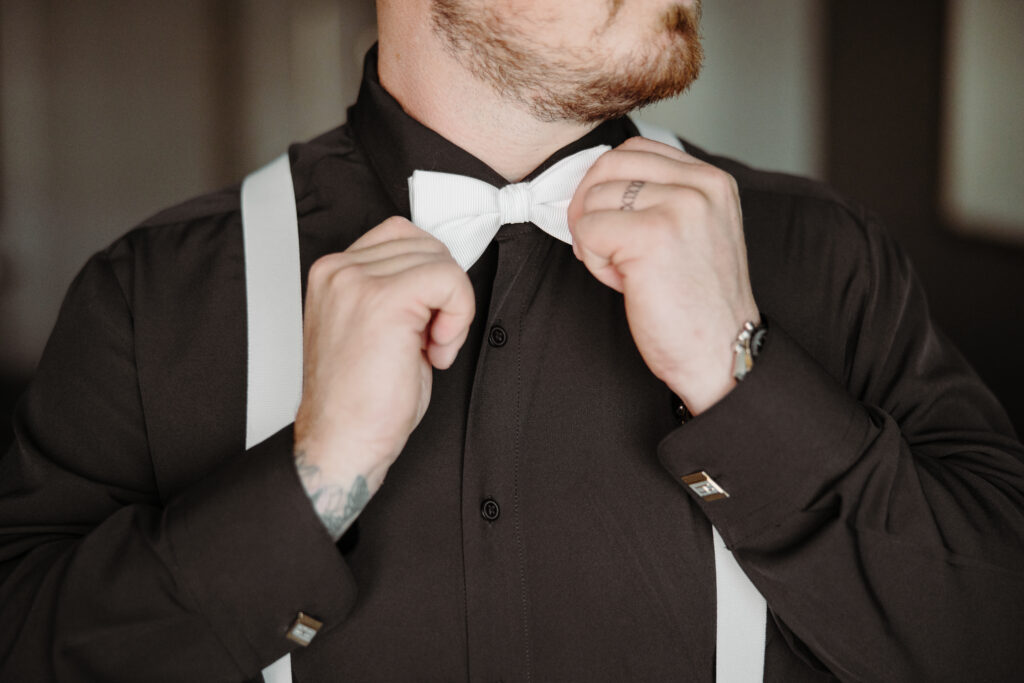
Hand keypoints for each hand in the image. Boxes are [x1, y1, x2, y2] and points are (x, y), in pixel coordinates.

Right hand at [293, 217, 473, 532]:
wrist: (342, 442)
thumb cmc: (361, 400)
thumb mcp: (375, 327)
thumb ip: (397, 289)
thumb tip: (439, 272)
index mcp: (333, 273)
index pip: (403, 237)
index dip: (428, 279)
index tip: (422, 323)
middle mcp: (338, 270)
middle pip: (428, 246)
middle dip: (443, 295)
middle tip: (429, 343)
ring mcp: (357, 281)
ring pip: (442, 261)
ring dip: (452, 308)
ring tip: (428, 348)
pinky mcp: (384, 299)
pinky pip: (450, 280)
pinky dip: (458, 315)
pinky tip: (435, 350)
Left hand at [567, 136, 759, 414]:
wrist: (721, 353)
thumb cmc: (697, 302)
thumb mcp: (693, 231)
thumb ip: (659, 197)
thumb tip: (596, 183)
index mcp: (712, 180)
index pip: (633, 150)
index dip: (607, 185)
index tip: (614, 223)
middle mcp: (700, 186)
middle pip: (607, 166)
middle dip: (590, 207)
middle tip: (603, 247)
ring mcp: (678, 207)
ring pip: (593, 200)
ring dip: (594, 240)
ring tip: (625, 270)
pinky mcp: (652, 236)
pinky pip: (588, 231)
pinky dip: (593, 261)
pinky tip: (623, 281)